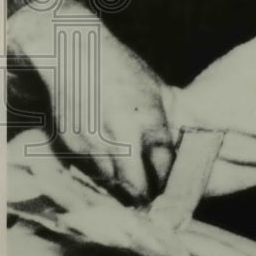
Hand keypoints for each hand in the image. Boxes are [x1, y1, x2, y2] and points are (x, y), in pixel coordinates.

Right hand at [7, 0, 172, 199]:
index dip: (171, 185)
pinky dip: (103, 176)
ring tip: (136, 194)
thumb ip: (166, 121)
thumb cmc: (121, 69)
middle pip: (137, 184)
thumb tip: (183, 150)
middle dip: (147, 197)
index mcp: (149, 116)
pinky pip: (92, 171)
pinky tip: (113, 173)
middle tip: (155, 203)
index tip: (175, 196)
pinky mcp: (72, 143)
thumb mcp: (155, 89)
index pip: (164, 166)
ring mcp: (94, 140)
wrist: (73, 52)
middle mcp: (121, 132)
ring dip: (124, 189)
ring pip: (113, 182)